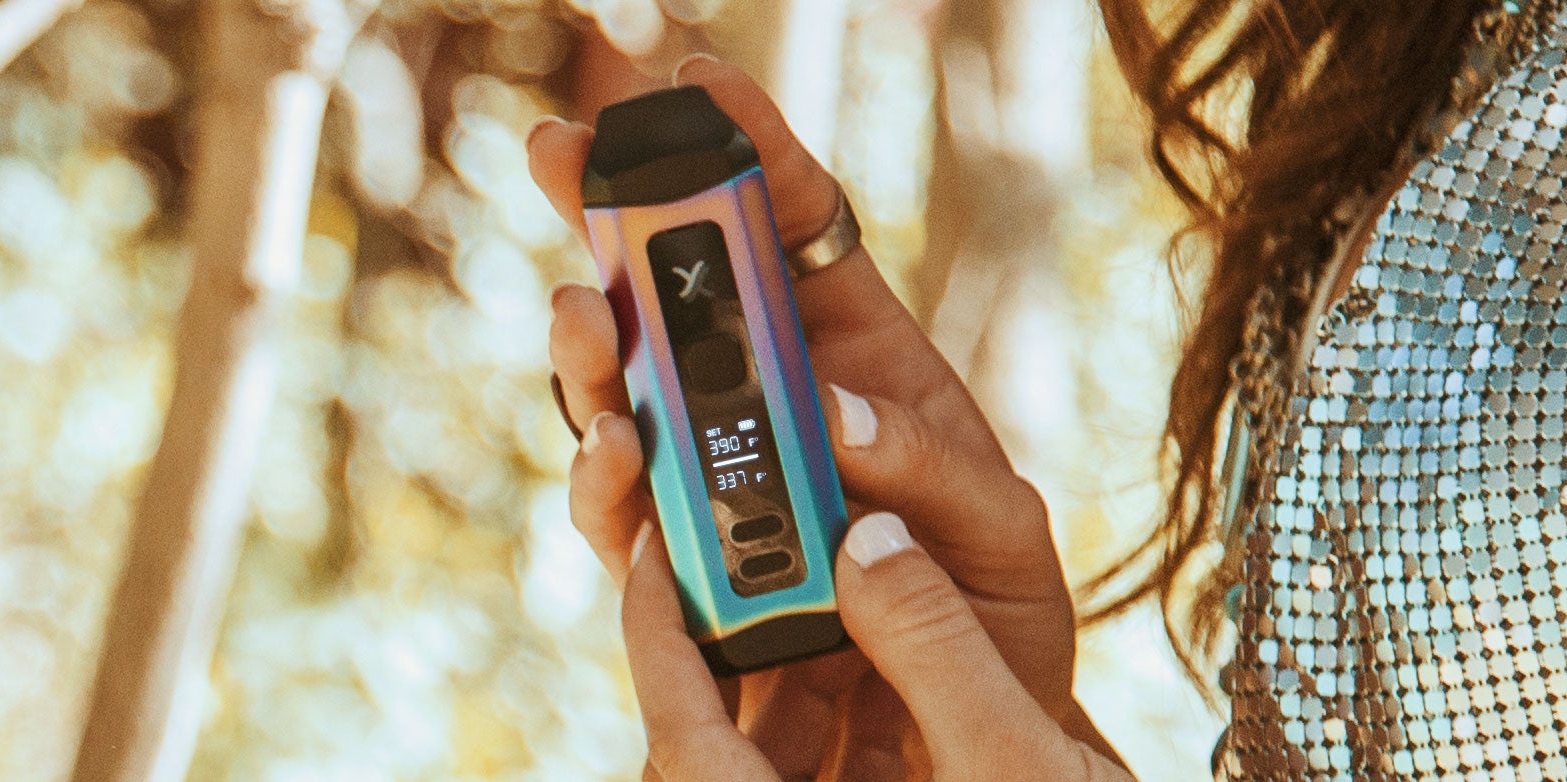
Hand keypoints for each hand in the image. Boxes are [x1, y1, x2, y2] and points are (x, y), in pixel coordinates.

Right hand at [534, 55, 1127, 778]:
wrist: (964, 740)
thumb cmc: (998, 623)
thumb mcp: (1001, 537)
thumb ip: (932, 475)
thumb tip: (837, 420)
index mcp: (863, 363)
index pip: (799, 228)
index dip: (747, 144)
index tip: (693, 80)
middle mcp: (773, 410)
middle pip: (676, 290)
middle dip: (612, 213)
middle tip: (566, 156)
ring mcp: (719, 484)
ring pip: (626, 392)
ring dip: (591, 347)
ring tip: (581, 318)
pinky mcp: (683, 572)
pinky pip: (625, 516)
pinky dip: (607, 484)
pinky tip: (614, 457)